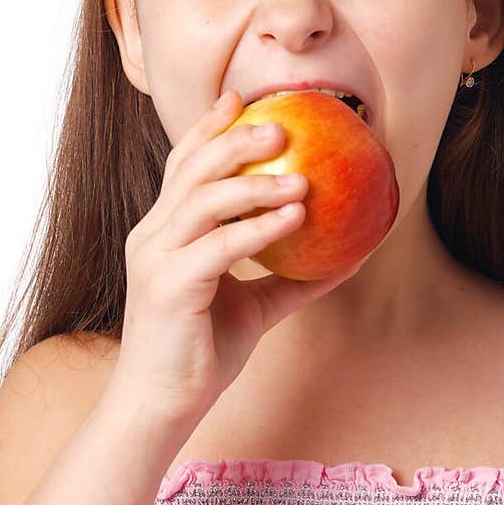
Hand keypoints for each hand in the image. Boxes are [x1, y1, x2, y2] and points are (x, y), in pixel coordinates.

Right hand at [110, 90, 362, 426]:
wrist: (162, 406)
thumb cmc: (202, 353)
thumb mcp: (255, 307)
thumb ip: (293, 277)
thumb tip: (350, 257)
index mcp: (164, 232)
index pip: (183, 165)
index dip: (209, 128)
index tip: (241, 98)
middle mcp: (153, 235)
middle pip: (192, 168)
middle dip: (235, 138)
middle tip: (282, 126)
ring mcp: (156, 258)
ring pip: (203, 200)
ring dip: (256, 183)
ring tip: (302, 178)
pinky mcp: (168, 286)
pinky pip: (219, 246)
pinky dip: (258, 228)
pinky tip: (294, 218)